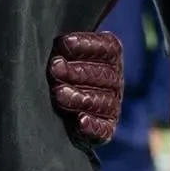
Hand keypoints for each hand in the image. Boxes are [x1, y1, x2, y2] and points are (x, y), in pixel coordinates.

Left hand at [48, 29, 122, 143]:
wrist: (59, 112)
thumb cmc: (58, 72)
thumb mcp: (61, 54)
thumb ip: (63, 47)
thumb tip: (57, 41)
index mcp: (110, 56)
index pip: (107, 47)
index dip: (86, 44)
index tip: (63, 43)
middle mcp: (115, 80)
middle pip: (103, 74)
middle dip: (76, 71)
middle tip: (54, 69)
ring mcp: (112, 106)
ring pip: (101, 101)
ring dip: (79, 97)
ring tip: (59, 93)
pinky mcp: (105, 129)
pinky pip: (103, 129)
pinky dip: (92, 125)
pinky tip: (81, 121)